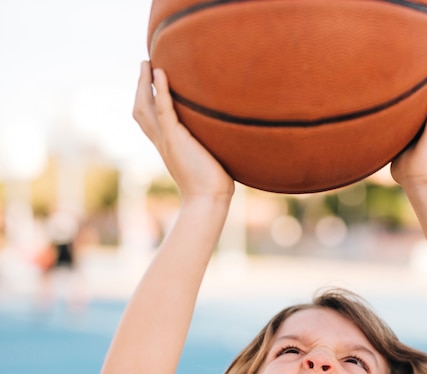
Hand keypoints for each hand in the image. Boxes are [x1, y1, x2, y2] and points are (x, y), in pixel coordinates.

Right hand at [133, 61, 234, 202]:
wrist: (209, 200)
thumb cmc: (214, 185)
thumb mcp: (210, 159)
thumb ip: (210, 146)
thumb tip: (230, 138)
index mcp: (169, 146)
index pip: (151, 120)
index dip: (148, 100)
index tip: (151, 82)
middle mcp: (163, 142)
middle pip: (141, 110)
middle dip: (141, 87)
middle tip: (145, 65)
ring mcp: (167, 140)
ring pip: (146, 108)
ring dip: (145, 84)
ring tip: (148, 64)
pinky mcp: (175, 140)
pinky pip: (163, 111)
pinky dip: (161, 92)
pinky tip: (160, 73)